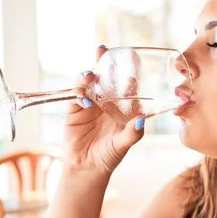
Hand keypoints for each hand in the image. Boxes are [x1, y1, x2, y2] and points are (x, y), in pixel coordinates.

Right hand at [63, 45, 145, 174]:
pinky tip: (84, 98)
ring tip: (90, 75)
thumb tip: (142, 120)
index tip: (131, 61)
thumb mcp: (123, 145)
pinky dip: (78, 94)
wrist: (86, 168)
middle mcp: (104, 103)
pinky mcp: (73, 111)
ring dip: (87, 77)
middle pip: (103, 78)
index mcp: (120, 108)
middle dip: (102, 63)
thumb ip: (132, 133)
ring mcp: (88, 106)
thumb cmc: (109, 156)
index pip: (124, 87)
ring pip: (87, 84)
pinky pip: (74, 97)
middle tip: (102, 49)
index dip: (126, 74)